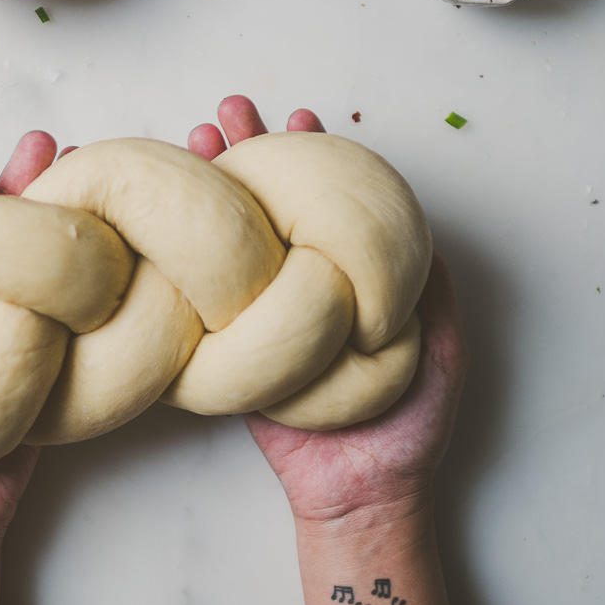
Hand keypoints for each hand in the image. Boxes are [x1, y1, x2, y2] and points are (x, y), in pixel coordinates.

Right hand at [188, 97, 467, 536]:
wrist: (363, 494)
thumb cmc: (408, 429)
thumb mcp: (439, 350)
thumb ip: (428, 290)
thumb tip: (420, 230)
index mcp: (345, 279)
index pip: (324, 202)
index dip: (312, 157)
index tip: (300, 115)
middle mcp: (298, 287)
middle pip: (267, 206)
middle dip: (246, 153)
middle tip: (225, 111)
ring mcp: (259, 316)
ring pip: (229, 240)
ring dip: (207, 189)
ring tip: (190, 139)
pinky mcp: (228, 350)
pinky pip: (201, 297)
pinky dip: (180, 255)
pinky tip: (165, 219)